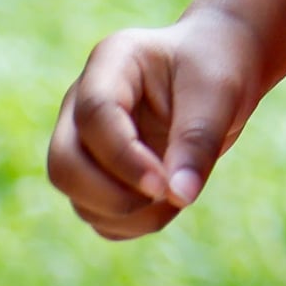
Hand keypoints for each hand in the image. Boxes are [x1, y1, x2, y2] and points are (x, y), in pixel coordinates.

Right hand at [47, 13, 263, 238]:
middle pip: (64, 162)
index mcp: (111, 62)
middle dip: (112, 195)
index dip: (124, 158)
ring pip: (75, 194)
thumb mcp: (220, 93)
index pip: (95, 115)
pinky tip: (166, 205)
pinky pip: (94, 212)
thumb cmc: (219, 68)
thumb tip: (179, 198)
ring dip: (125, 214)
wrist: (221, 67)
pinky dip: (128, 224)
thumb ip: (198, 141)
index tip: (164, 185)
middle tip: (168, 193)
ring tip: (178, 195)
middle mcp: (81, 102)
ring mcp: (82, 138)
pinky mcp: (94, 170)